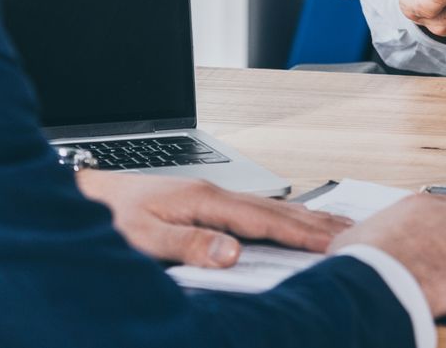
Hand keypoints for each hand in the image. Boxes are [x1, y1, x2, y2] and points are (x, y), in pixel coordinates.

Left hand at [76, 171, 348, 267]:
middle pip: (277, 210)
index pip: (263, 221)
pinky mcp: (207, 200)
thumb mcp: (145, 238)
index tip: (332, 242)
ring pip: (270, 207)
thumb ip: (189, 245)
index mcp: (205, 200)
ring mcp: (213, 194)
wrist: (92, 195)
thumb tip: (232, 252)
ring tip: (336, 225)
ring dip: (305, 217)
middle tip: (354, 232)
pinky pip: (257, 209)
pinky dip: (284, 214)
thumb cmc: (114, 219)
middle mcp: (214, 193)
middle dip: (316, 222)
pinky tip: (293, 219)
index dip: (300, 233)